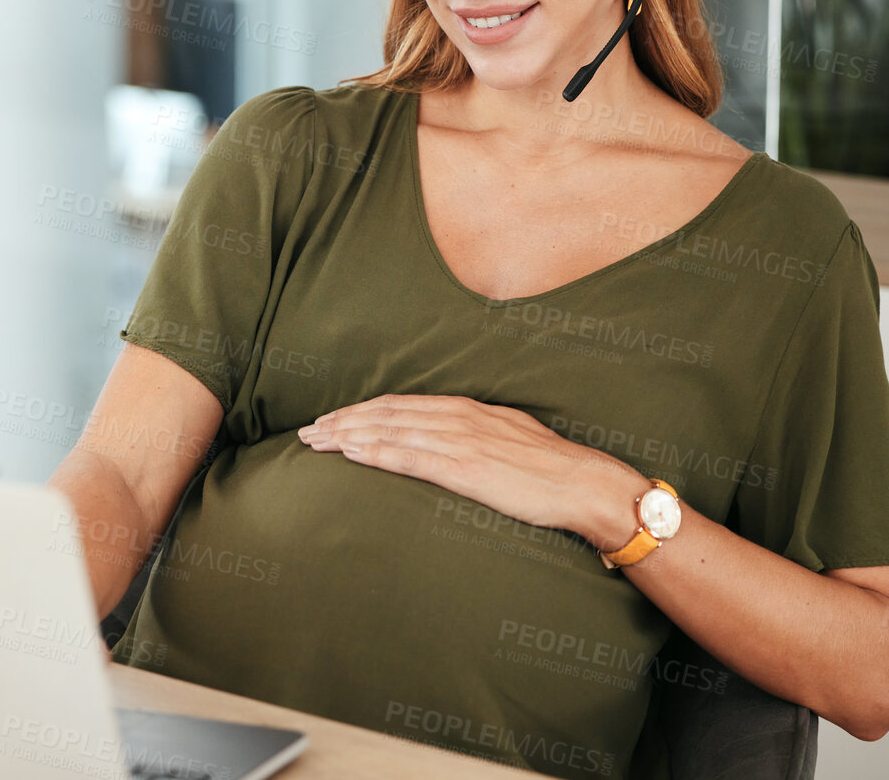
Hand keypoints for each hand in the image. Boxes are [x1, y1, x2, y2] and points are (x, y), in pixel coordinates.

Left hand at [295, 394, 648, 546]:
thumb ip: (473, 433)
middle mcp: (456, 418)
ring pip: (389, 431)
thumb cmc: (548, 466)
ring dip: (347, 435)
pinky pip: (409, 457)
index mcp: (465, 409)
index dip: (361, 411)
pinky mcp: (464, 468)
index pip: (399, 405)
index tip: (332, 419)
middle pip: (384, 414)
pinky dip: (374, 452)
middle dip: (342, 422)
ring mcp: (458, 441)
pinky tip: (350, 453)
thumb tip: (446, 438)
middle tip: (307, 432)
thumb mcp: (507, 434)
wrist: (581, 483)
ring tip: (316, 442)